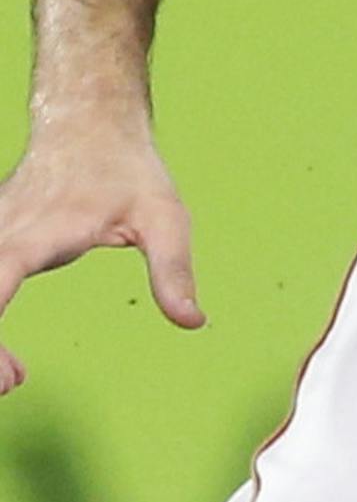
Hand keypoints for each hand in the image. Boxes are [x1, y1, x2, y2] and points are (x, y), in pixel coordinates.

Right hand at [0, 117, 204, 392]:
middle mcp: (2, 231)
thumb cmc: (127, 167)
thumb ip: (173, 270)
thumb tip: (193, 320)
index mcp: (39, 231)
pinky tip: (5, 354)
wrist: (88, 119)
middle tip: (14, 382)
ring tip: (13, 375)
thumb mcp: (164, 215)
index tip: (12, 377)